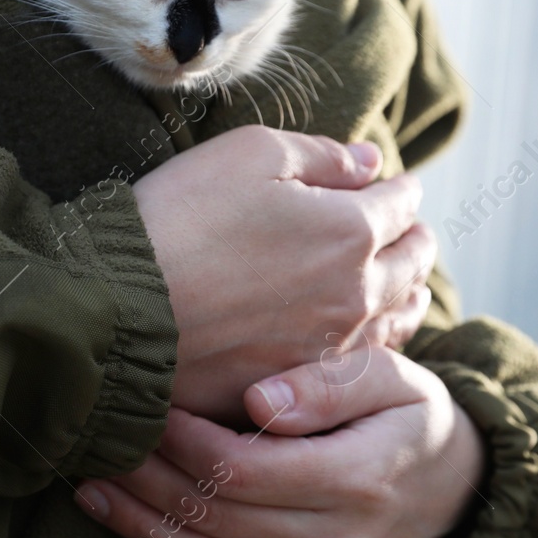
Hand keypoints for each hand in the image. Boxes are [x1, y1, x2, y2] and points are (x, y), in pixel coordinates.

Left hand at [75, 348, 484, 537]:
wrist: (460, 485)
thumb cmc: (409, 415)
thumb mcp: (389, 377)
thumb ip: (327, 383)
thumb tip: (258, 400)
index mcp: (358, 478)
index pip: (241, 468)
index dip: (182, 440)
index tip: (147, 406)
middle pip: (218, 516)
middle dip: (148, 478)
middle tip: (100, 442)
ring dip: (145, 535)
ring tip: (92, 496)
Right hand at [133, 125, 436, 420]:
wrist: (121, 307)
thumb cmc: (180, 217)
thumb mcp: (249, 154)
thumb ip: (321, 156)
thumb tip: (370, 162)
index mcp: (351, 231)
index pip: (399, 202)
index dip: (399, 187)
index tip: (396, 182)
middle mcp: (354, 294)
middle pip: (411, 263)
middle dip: (416, 238)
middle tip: (416, 230)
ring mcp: (326, 347)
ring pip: (395, 319)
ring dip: (409, 293)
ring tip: (412, 283)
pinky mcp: (293, 383)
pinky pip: (357, 362)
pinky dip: (375, 340)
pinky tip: (369, 334)